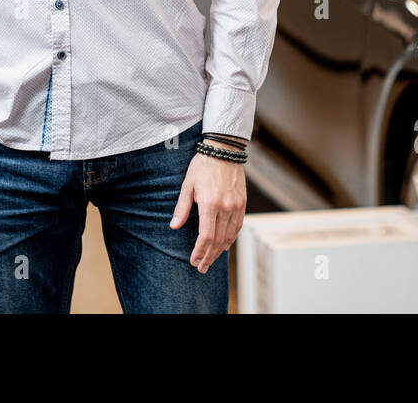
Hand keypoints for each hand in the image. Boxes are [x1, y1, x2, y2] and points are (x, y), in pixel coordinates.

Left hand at [170, 140, 246, 272]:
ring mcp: (236, 205)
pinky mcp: (243, 203)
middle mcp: (226, 207)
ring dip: (220, 251)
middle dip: (209, 256)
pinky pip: (238, 226)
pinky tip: (223, 245)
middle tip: (201, 267)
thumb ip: (182, 207)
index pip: (206, 237)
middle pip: (218, 241)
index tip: (193, 261)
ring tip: (210, 260)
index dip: (200, 252)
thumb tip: (174, 226)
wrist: (224, 150)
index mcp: (210, 203)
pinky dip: (230, 239)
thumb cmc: (202, 165)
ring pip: (230, 236)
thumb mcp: (187, 185)